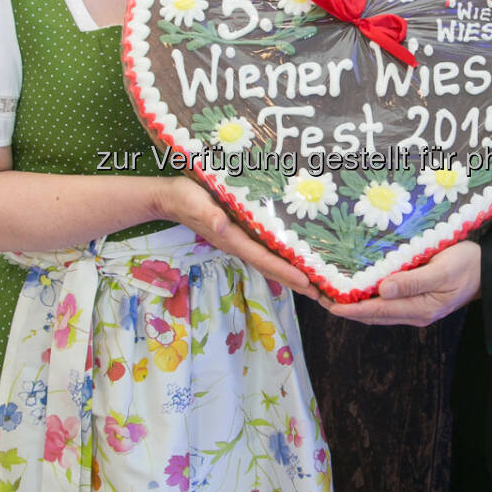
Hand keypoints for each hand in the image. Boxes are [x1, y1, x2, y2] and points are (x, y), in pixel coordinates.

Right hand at [155, 175, 320, 297]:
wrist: (169, 199)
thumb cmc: (183, 197)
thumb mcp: (193, 201)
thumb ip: (207, 215)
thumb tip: (221, 227)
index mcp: (232, 239)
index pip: (263, 259)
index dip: (285, 271)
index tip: (307, 281)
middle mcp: (238, 245)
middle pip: (271, 268)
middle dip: (295, 281)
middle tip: (322, 294)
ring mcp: (239, 242)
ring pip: (269, 263)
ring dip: (291, 275)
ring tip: (315, 285)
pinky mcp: (240, 234)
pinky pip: (265, 252)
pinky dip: (281, 261)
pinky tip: (294, 262)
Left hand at [323, 240, 480, 326]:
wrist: (490, 271)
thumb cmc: (468, 265)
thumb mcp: (443, 270)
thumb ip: (413, 281)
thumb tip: (383, 290)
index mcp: (419, 308)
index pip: (377, 311)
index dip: (351, 309)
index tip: (327, 304)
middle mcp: (414, 313)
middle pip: (373, 315)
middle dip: (346, 308)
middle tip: (319, 296)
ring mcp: (415, 309)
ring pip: (377, 311)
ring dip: (354, 305)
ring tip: (330, 294)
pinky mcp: (417, 301)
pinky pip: (386, 304)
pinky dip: (368, 299)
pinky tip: (357, 288)